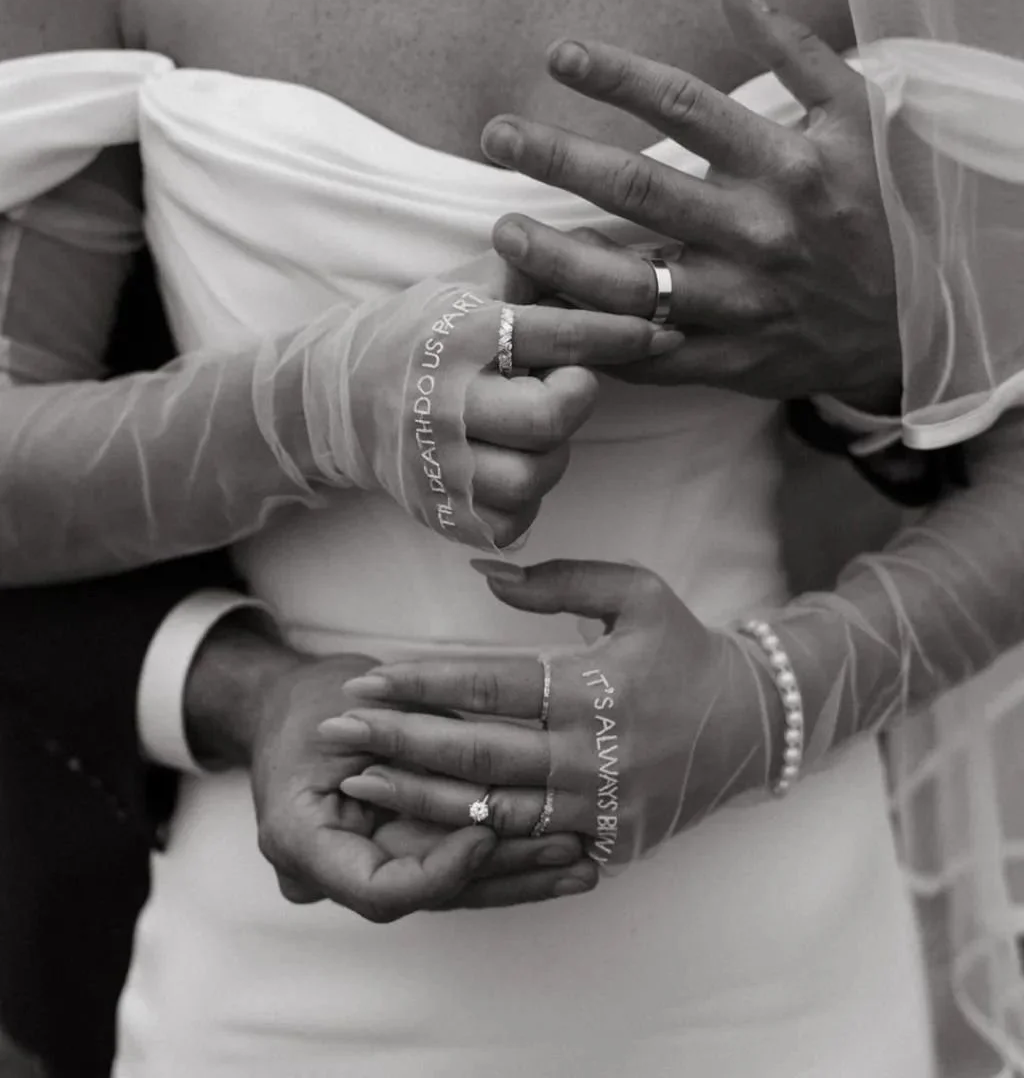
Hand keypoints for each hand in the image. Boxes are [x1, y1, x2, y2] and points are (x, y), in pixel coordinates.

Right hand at [185, 624, 595, 920]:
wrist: (288, 709)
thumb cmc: (315, 701)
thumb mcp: (351, 708)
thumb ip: (405, 741)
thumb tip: (474, 761)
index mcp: (301, 841)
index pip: (380, 890)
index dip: (440, 870)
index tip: (486, 832)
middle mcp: (333, 876)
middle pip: (429, 895)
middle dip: (503, 872)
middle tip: (568, 854)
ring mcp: (370, 870)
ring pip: (453, 889)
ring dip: (520, 875)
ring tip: (584, 863)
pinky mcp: (404, 854)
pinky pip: (458, 868)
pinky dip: (508, 859)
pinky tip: (564, 857)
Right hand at [316, 249, 672, 548]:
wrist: (339, 400)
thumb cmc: (419, 335)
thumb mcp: (464, 288)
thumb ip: (532, 272)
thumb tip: (609, 251)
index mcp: (458, 337)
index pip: (558, 334)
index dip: (621, 333)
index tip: (662, 332)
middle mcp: (443, 403)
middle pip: (548, 419)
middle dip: (577, 400)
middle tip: (570, 385)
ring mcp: (438, 465)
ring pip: (532, 478)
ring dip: (551, 453)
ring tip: (532, 429)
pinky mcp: (440, 512)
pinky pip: (512, 520)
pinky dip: (525, 497)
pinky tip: (510, 463)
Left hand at [323, 560, 777, 866]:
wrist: (754, 729)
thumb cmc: (686, 650)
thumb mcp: (636, 593)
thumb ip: (559, 579)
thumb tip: (484, 572)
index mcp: (596, 687)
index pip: (489, 687)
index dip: (422, 683)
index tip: (367, 677)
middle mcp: (594, 755)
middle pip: (477, 754)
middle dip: (399, 742)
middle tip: (339, 731)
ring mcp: (600, 809)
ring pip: (492, 810)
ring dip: (419, 798)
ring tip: (360, 782)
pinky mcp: (607, 844)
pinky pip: (528, 846)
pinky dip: (472, 837)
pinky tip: (422, 829)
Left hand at [480, 0, 899, 409]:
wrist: (908, 323)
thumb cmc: (872, 209)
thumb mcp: (856, 119)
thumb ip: (796, 53)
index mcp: (784, 164)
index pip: (686, 107)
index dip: (617, 76)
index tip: (557, 56)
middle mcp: (757, 232)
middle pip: (638, 190)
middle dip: (559, 159)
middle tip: (497, 136)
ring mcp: (739, 302)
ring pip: (630, 284)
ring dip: (559, 259)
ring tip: (504, 234)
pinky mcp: (727, 359)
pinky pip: (647, 354)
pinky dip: (593, 338)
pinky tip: (544, 314)